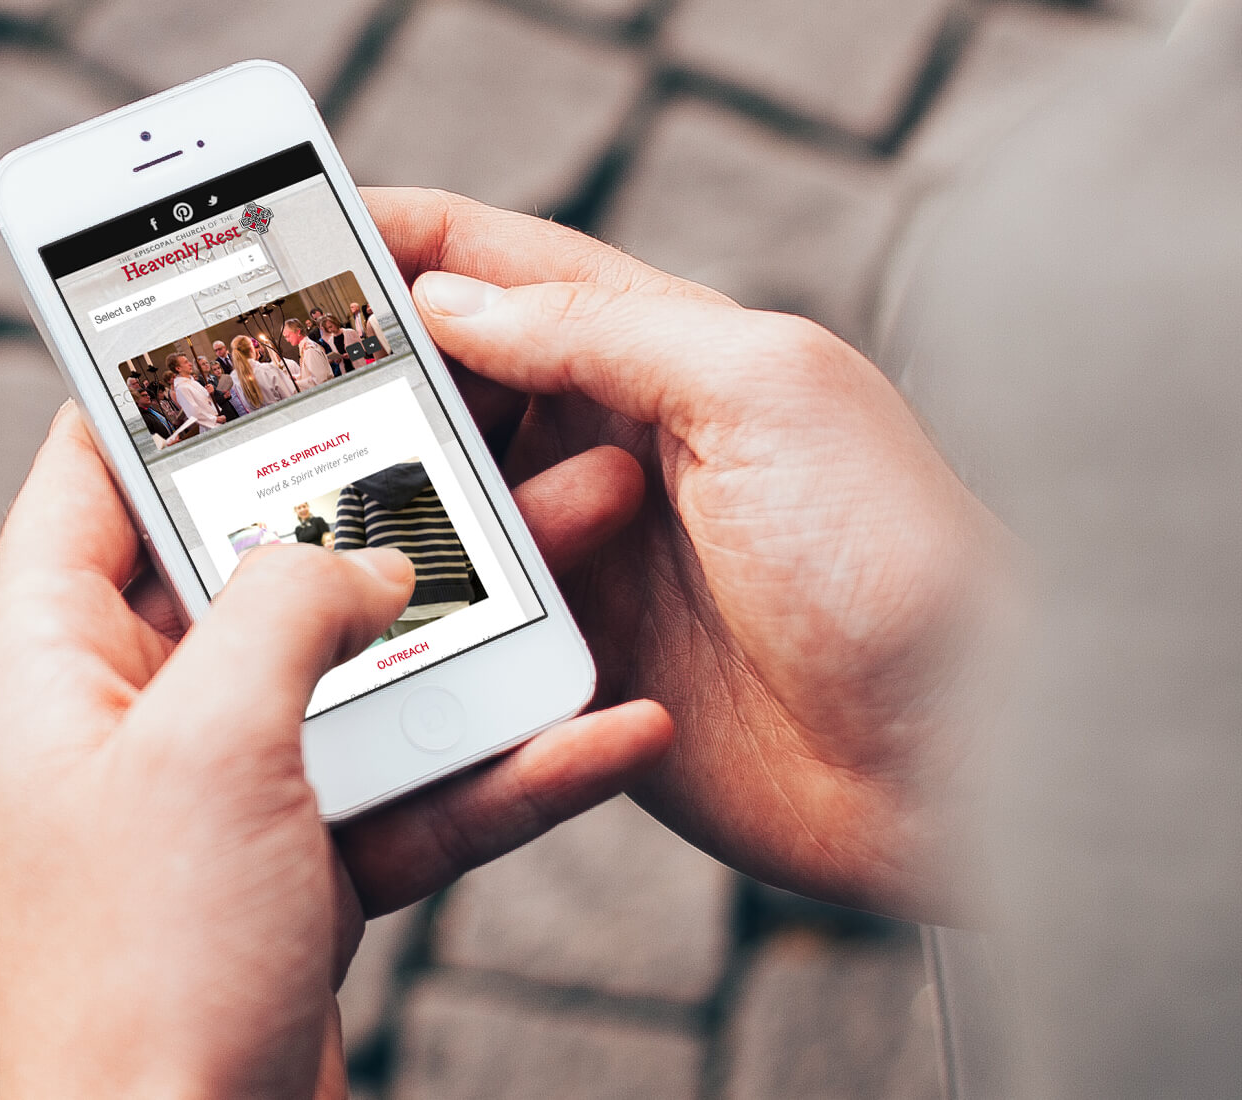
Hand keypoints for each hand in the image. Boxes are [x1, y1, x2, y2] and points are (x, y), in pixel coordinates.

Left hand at [0, 407, 670, 1096]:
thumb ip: (285, 608)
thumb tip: (359, 562)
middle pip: (249, 571)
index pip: (85, 476)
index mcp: (52, 662)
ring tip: (572, 544)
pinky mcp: (294, 878)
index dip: (153, 392)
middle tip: (465, 426)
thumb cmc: (147, 966)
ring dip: (464, 631)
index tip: (244, 323)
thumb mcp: (212, 741)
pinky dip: (496, 766)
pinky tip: (599, 733)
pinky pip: (403, 791)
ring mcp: (215, 803)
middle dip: (368, 506)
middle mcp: (126, 721)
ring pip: (349, 679)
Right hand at [368, 188, 1011, 921]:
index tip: (306, 238)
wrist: (951, 761)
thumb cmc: (893, 559)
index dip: (408, 243)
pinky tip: (398, 613)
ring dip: (418, 511)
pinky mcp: (579, 657)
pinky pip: (473, 618)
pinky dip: (433, 610)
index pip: (508, 269)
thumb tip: (449, 299)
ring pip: (449, 505)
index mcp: (668, 354)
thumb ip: (600, 330)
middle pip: (460, 386)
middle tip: (290, 398)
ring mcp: (595, 556)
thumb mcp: (758, 392)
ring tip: (414, 529)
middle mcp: (619, 445)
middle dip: (381, 382)